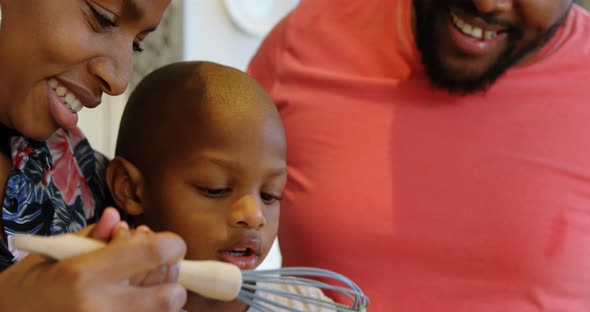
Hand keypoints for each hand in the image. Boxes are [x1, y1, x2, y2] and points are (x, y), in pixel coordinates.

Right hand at [0, 207, 187, 311]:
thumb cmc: (30, 286)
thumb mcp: (54, 254)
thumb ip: (92, 237)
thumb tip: (118, 218)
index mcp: (84, 274)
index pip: (153, 253)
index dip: (172, 244)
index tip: (169, 243)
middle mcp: (99, 307)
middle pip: (168, 296)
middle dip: (173, 279)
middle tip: (163, 268)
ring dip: (163, 296)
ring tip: (147, 282)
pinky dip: (148, 309)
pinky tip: (136, 299)